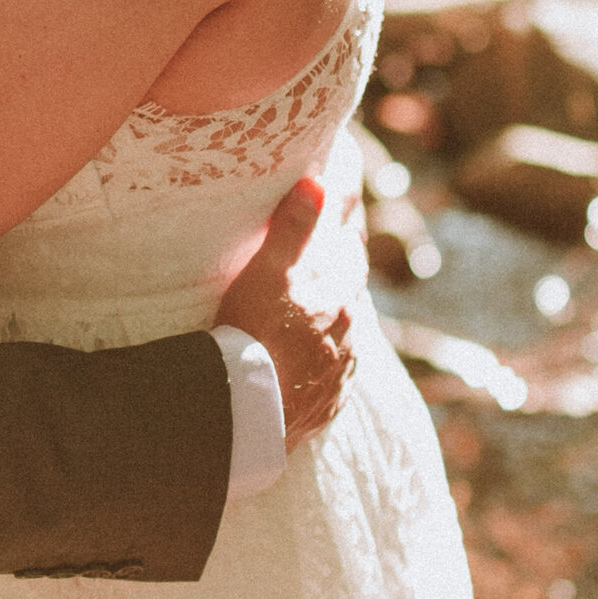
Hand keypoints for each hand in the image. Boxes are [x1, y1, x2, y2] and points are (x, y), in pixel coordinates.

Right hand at [218, 175, 354, 452]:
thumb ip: (293, 228)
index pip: (352, 256)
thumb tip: (317, 183)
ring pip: (346, 339)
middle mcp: (349, 337)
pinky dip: (325, 365)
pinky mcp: (325, 407)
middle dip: (341, 279)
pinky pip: (333, 379)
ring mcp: (339, 375)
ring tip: (315, 316)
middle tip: (327, 265)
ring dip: (334, 324)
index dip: (345, 237)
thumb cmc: (252, 337)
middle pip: (352, 297)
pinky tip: (311, 367)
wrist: (245, 415)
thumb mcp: (266, 272)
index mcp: (340, 299)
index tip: (341, 223)